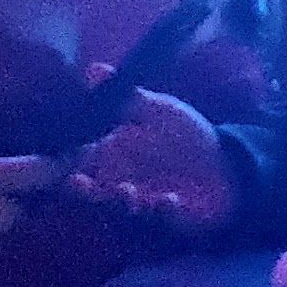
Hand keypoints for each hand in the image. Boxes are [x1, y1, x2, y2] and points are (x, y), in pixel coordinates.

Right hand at [71, 86, 236, 235]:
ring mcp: (143, 200)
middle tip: (80, 183)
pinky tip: (171, 199)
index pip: (80, 161)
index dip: (65, 163)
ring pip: (121, 206)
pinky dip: (163, 210)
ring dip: (121, 200)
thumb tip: (93, 68)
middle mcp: (122, 179)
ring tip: (129, 192)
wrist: (227, 164)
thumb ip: (127, 98)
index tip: (58, 160)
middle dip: (83, 189)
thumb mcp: (159, 110)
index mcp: (114, 154)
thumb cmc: (188, 134)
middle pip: (91, 189)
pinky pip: (160, 217)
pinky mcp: (166, 217)